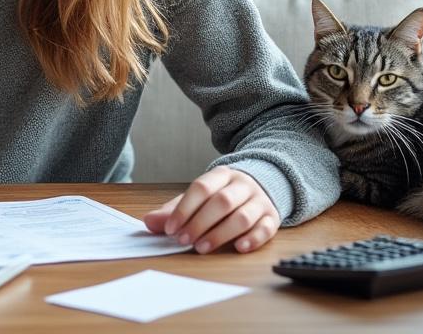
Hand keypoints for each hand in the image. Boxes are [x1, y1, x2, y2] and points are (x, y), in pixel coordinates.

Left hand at [142, 166, 280, 253]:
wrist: (261, 187)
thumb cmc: (222, 196)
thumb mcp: (197, 199)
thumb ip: (174, 210)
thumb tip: (148, 222)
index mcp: (221, 175)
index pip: (201, 188)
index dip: (184, 209)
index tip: (170, 228)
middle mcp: (243, 185)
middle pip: (222, 202)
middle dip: (200, 223)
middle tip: (183, 240)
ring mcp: (260, 201)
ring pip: (243, 217)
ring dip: (221, 234)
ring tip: (202, 248)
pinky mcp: (273, 218)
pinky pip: (266, 228)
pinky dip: (253, 239)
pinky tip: (238, 248)